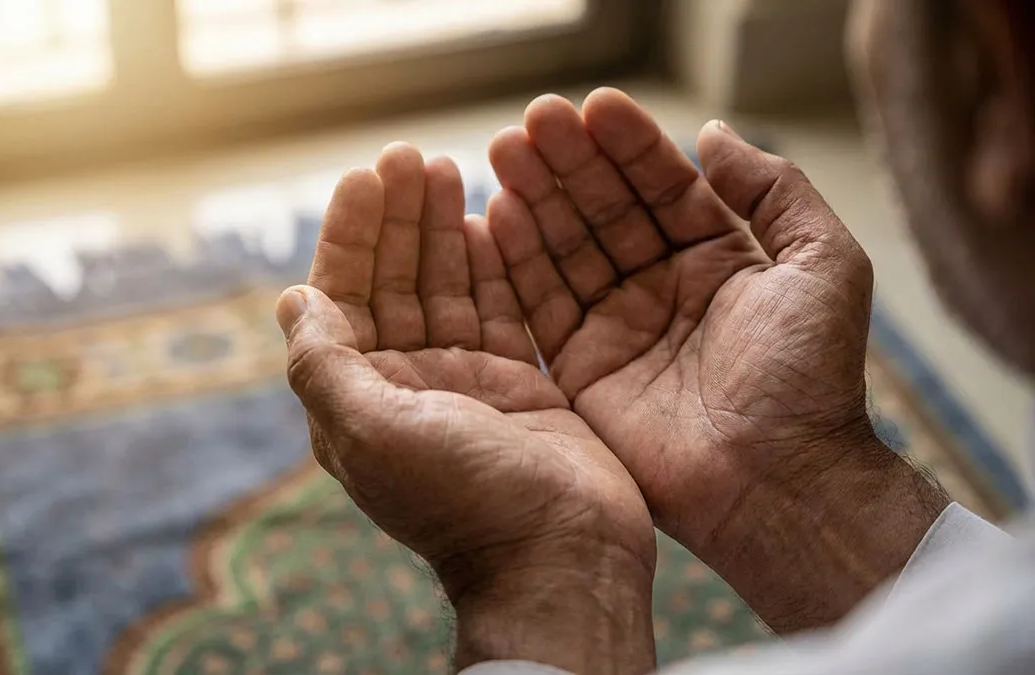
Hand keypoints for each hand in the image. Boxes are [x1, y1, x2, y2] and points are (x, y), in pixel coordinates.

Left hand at [279, 144, 656, 672]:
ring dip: (441, 230)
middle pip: (395, 283)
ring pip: (446, 288)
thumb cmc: (463, 500)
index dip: (350, 236)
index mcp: (360, 399)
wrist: (561, 555)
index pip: (343, 298)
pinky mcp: (520, 382)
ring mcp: (465, 383)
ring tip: (447, 166)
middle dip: (398, 219)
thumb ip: (323, 365)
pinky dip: (491, 264)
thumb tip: (290, 297)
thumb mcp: (371, 434)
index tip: (365, 176)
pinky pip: (499, 307)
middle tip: (411, 155)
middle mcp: (406, 387)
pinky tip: (487, 218)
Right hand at [487, 89, 948, 629]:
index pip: (662, 187)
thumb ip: (773, 189)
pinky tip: (496, 212)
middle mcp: (660, 288)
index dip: (628, 145)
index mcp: (717, 260)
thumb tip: (714, 133)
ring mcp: (616, 328)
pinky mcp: (579, 369)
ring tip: (505, 149)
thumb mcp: (822, 263)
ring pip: (565, 247)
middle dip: (571, 161)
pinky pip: (540, 304)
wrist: (778, 482)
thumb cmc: (809, 378)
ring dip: (535, 196)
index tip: (595, 106)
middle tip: (535, 118)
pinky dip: (517, 259)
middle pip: (604, 210)